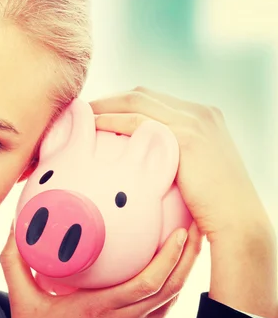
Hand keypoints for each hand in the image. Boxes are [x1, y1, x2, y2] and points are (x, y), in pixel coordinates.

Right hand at [0, 221, 201, 317]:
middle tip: (195, 229)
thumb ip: (15, 262)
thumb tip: (15, 227)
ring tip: (188, 247)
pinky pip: (161, 317)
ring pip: (170, 305)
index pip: (148, 283)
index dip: (170, 257)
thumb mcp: (22, 302)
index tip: (179, 232)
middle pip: (171, 290)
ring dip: (183, 275)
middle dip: (189, 258)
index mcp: (100, 310)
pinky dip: (170, 294)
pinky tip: (168, 277)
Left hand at [90, 86, 276, 317]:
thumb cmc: (211, 208)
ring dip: (104, 105)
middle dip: (108, 100)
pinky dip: (113, 119)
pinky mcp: (186, 136)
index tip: (96, 114)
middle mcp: (199, 112)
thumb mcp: (192, 174)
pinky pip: (139, 121)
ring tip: (79, 115)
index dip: (120, 105)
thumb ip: (170, 158)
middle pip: (141, 95)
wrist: (238, 222)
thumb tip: (139, 164)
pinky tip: (93, 126)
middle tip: (81, 111)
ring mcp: (194, 121)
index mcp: (202, 116)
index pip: (152, 101)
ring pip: (137, 101)